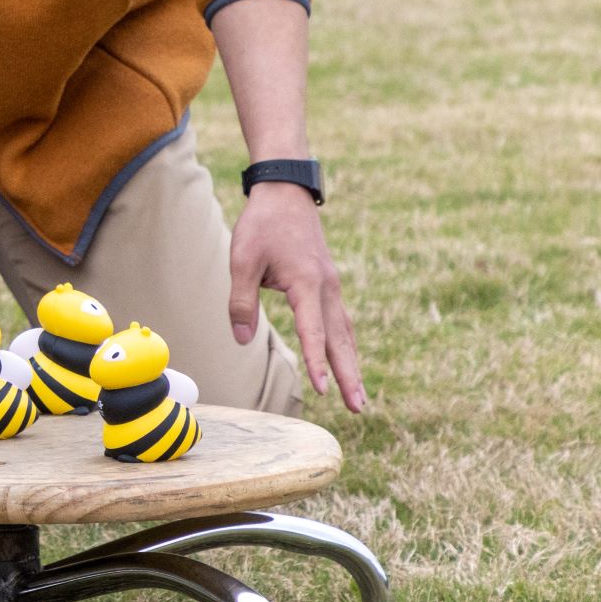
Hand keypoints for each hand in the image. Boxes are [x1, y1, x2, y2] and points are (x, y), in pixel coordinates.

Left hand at [229, 182, 364, 411]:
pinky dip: (345, 344)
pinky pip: (340, 320)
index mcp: (307, 282)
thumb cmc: (262, 225)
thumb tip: (242, 339)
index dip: (317, 362)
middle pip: (340, 338)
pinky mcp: (328, 283)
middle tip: (358, 408)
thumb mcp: (242, 259)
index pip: (313, 331)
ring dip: (351, 364)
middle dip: (349, 375)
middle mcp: (326, 287)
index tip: (324, 390)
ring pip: (344, 332)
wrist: (285, 193)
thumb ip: (242, 301)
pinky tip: (346, 360)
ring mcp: (331, 285)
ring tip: (358, 396)